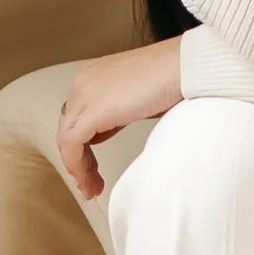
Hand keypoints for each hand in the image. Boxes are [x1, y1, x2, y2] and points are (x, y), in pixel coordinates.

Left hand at [57, 36, 184, 197]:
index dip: (82, 145)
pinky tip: (89, 181)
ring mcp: (85, 93)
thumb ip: (117, 110)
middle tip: (90, 182)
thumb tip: (106, 129)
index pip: (77, 115)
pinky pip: (72, 144)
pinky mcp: (92, 110)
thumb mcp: (136, 97)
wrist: (186, 67)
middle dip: (79, 158)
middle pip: (70, 127)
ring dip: (78, 167)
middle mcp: (83, 81)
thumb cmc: (174, 77)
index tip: (92, 167)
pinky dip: (77, 165)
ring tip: (91, 188)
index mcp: (93, 74)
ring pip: (67, 138)